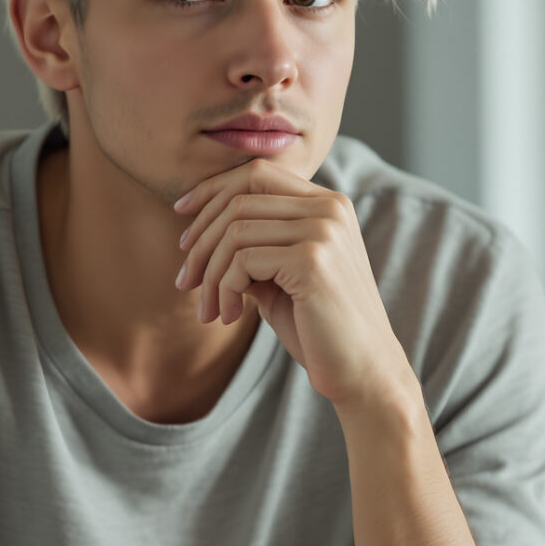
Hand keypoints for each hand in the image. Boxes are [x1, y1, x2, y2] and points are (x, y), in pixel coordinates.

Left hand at [174, 159, 418, 411]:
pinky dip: (225, 289)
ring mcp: (323, 231)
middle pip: (239, 200)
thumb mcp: (281, 278)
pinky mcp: (312, 260)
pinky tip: (231, 316)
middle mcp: (329, 208)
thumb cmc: (320, 329)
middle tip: (186, 280)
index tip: (181, 216)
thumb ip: (253, 248)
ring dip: (210, 274)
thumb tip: (198, 233)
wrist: (363, 372)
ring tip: (209, 310)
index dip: (212, 190)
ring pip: (235, 231)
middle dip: (200, 240)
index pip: (257, 173)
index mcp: (327, 205)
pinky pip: (242, 261)